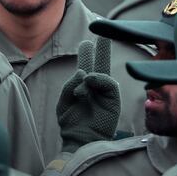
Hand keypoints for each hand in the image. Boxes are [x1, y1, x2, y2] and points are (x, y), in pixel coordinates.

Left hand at [56, 37, 120, 152]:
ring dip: (93, 70)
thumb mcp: (63, 102)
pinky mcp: (113, 100)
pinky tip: (90, 81)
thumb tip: (83, 71)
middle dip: (102, 48)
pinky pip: (109, 84)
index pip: (87, 64)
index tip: (88, 39)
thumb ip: (70, 85)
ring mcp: (105, 93)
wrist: (79, 142)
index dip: (88, 52)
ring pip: (104, 72)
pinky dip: (99, 79)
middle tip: (101, 34)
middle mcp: (95, 87)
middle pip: (100, 63)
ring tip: (84, 79)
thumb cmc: (71, 124)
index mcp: (83, 85)